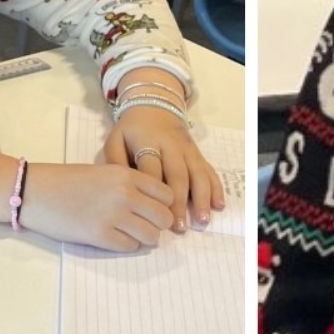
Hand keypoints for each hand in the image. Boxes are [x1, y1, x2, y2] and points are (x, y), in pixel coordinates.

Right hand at [18, 161, 175, 250]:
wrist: (35, 191)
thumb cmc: (67, 181)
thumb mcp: (104, 172)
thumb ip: (129, 184)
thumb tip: (152, 205)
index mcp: (126, 175)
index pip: (167, 195)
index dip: (163, 205)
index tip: (153, 210)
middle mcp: (125, 194)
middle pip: (164, 218)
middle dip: (157, 225)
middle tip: (144, 225)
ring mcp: (113, 216)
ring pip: (151, 236)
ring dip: (144, 238)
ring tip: (129, 234)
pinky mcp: (100, 235)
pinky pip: (130, 247)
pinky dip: (126, 245)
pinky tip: (113, 238)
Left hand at [102, 104, 219, 230]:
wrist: (153, 106)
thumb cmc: (131, 130)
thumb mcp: (115, 139)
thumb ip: (115, 162)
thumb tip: (120, 188)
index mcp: (148, 142)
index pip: (152, 168)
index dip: (154, 192)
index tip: (153, 214)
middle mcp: (171, 146)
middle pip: (178, 175)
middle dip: (180, 202)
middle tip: (179, 227)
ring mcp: (187, 150)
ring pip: (198, 174)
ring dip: (202, 198)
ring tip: (202, 220)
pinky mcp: (198, 153)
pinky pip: (209, 170)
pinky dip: (216, 188)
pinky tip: (218, 205)